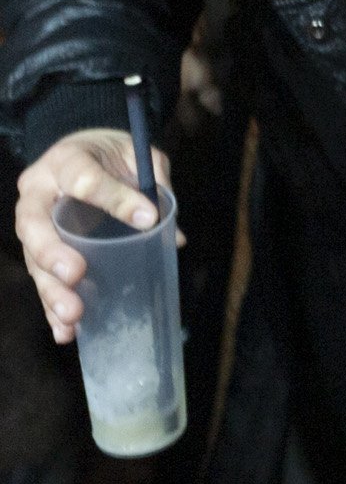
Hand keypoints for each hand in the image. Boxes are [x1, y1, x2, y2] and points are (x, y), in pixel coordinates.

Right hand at [16, 131, 174, 343]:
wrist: (83, 150)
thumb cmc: (112, 153)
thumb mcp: (137, 154)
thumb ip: (154, 183)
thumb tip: (174, 236)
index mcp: (65, 161)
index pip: (84, 179)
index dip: (115, 198)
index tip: (147, 217)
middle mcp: (38, 193)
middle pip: (35, 226)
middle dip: (52, 253)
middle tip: (76, 274)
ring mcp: (34, 224)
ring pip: (34, 259)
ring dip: (52, 290)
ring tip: (72, 315)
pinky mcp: (40, 249)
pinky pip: (42, 278)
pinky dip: (52, 307)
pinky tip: (67, 333)